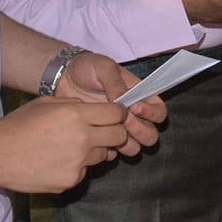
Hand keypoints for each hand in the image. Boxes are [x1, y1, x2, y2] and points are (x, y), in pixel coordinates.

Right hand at [0, 96, 136, 192]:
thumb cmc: (19, 125)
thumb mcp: (47, 103)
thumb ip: (74, 104)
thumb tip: (93, 109)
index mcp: (77, 115)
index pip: (117, 114)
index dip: (118, 114)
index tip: (114, 116)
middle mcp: (82, 138)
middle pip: (119, 136)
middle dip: (116, 132)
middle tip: (104, 132)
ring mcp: (78, 162)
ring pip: (103, 155)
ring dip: (95, 150)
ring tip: (70, 147)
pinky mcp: (70, 180)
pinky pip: (84, 171)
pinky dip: (77, 166)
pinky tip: (57, 161)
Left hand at [50, 50, 166, 151]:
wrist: (62, 79)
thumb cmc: (87, 69)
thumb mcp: (103, 68)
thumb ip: (115, 83)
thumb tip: (124, 100)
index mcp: (139, 96)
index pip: (159, 111)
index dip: (152, 113)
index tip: (135, 107)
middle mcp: (133, 116)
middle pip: (151, 134)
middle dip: (140, 130)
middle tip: (123, 121)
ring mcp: (118, 129)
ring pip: (135, 147)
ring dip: (126, 143)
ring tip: (109, 129)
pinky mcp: (103, 138)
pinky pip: (114, 153)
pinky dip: (108, 149)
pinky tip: (97, 137)